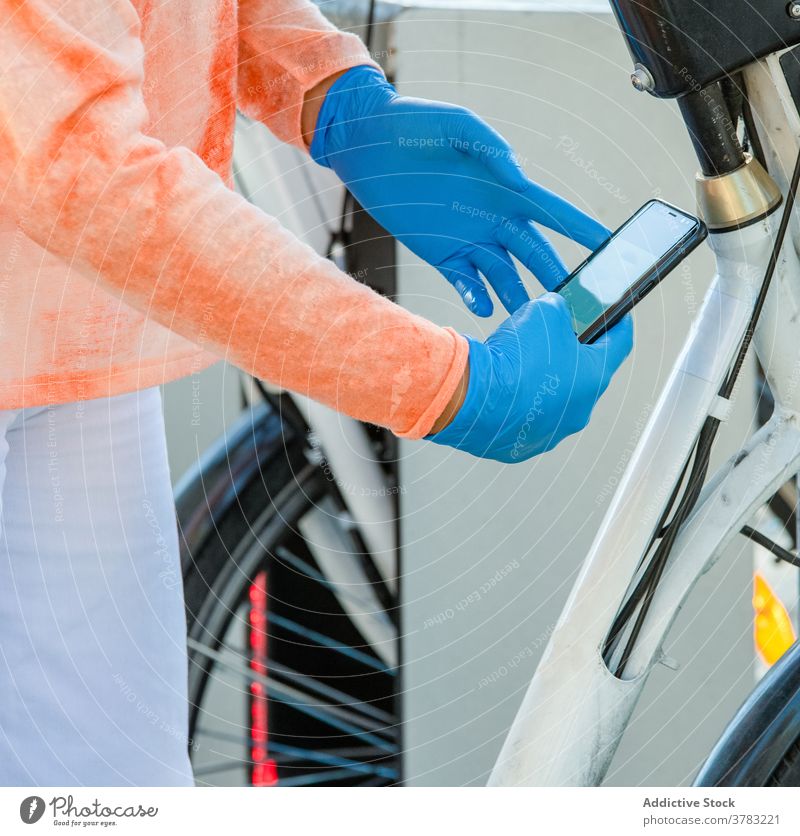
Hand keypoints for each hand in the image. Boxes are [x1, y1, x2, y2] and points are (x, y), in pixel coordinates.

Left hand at [310, 65, 608, 316]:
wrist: (367, 145)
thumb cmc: (414, 124)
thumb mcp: (456, 125)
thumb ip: (491, 149)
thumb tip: (519, 176)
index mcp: (506, 188)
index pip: (555, 213)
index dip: (584, 230)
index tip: (612, 247)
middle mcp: (494, 218)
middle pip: (537, 254)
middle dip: (559, 278)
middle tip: (579, 304)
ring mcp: (469, 239)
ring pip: (506, 276)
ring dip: (521, 297)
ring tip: (535, 323)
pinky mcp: (441, 254)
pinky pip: (467, 283)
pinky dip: (478, 297)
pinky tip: (487, 309)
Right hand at [426, 295, 632, 461]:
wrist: (473, 395)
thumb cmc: (513, 359)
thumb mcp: (544, 312)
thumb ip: (559, 309)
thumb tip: (556, 311)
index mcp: (595, 377)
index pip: (620, 344)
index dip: (617, 323)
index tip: (615, 315)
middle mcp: (579, 411)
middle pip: (584, 376)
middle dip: (571, 355)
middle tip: (553, 339)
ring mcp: (550, 433)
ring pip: (553, 401)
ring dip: (542, 382)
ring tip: (518, 365)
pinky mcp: (521, 446)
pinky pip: (525, 420)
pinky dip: (517, 404)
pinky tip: (502, 388)